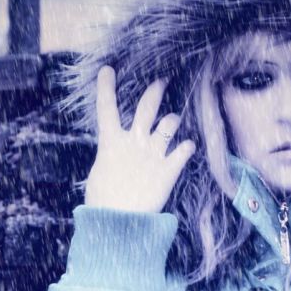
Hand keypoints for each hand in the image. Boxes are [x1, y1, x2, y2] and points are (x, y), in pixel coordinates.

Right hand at [84, 67, 195, 212]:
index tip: (108, 69)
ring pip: (168, 124)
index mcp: (111, 142)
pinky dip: (187, 147)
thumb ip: (111, 159)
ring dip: (172, 120)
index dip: (106, 88)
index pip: (105, 108)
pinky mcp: (169, 170)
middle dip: (155, 90)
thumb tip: (114, 158)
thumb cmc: (103, 202)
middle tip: (163, 79)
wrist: (119, 221)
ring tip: (173, 120)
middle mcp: (134, 142)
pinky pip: (184, 150)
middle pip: (146, 107)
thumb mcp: (100, 175)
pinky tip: (189, 146)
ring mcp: (153, 154)